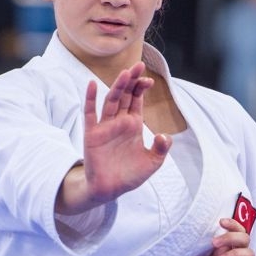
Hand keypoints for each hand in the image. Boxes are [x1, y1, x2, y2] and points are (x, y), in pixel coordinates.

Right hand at [81, 62, 171, 205]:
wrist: (110, 190)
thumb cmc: (130, 175)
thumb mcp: (152, 163)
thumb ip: (161, 149)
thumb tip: (165, 136)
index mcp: (133, 124)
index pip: (137, 100)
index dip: (142, 88)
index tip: (149, 80)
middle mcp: (119, 122)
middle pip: (125, 95)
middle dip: (132, 80)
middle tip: (138, 65)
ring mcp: (105, 126)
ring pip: (111, 101)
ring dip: (117, 86)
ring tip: (125, 73)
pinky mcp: (92, 134)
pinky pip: (90, 114)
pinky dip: (90, 99)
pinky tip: (91, 85)